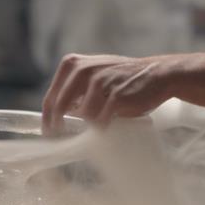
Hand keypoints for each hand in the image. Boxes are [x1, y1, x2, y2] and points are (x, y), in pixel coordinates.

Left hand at [41, 53, 173, 133]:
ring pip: (83, 116)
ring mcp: (100, 82)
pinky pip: (101, 120)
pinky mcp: (115, 95)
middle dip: (58, 127)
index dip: (47, 118)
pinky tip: (112, 123)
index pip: (51, 97)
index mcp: (73, 64)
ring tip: (103, 120)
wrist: (156, 74)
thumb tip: (56, 117)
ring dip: (90, 124)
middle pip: (60, 108)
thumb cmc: (121, 80)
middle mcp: (83, 70)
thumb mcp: (93, 76)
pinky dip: (104, 127)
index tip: (48, 133)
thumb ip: (74, 92)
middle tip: (61, 140)